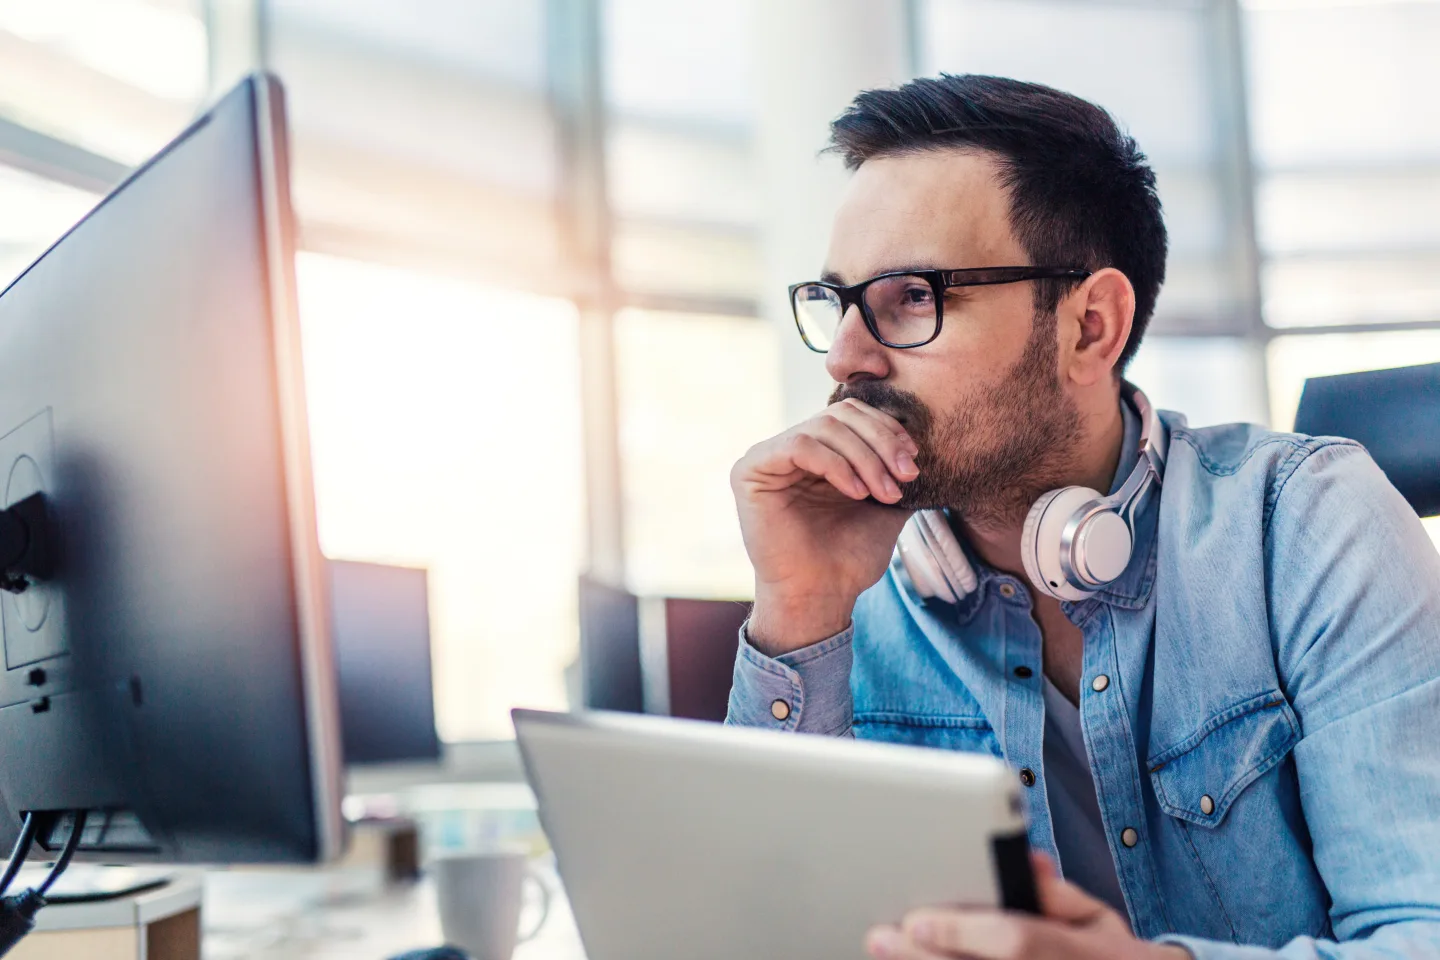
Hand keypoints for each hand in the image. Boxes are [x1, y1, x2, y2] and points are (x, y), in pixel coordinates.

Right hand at [731, 398, 919, 654]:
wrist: (823, 596)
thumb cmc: (850, 556)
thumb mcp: (886, 501)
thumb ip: (895, 465)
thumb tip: (919, 437)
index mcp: (820, 451)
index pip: (854, 414)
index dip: (888, 429)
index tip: (914, 461)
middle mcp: (791, 448)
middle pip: (841, 415)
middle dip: (881, 442)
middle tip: (906, 476)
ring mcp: (768, 456)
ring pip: (824, 427)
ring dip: (864, 458)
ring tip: (884, 493)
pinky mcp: (750, 470)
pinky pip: (798, 445)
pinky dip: (835, 465)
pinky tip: (856, 491)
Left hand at [864, 853, 1192, 959]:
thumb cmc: (1109, 954)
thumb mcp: (1097, 918)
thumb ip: (1059, 892)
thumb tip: (1027, 862)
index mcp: (1070, 948)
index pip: (1013, 939)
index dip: (960, 932)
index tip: (917, 919)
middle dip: (923, 956)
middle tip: (881, 938)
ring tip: (885, 953)